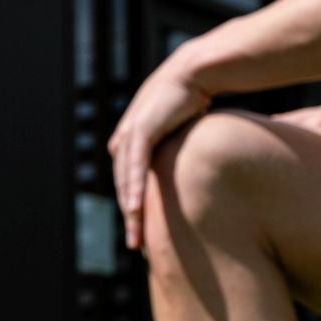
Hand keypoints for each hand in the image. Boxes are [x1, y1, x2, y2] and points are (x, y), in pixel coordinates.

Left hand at [108, 59, 210, 251]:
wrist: (194, 74)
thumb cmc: (193, 101)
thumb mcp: (182, 134)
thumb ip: (178, 153)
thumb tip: (195, 172)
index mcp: (132, 144)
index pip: (130, 183)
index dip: (136, 210)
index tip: (144, 234)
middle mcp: (125, 141)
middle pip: (125, 188)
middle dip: (130, 218)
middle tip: (136, 246)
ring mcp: (130, 136)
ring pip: (127, 182)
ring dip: (130, 211)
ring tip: (135, 236)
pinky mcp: (141, 131)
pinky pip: (135, 167)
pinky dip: (135, 188)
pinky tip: (135, 209)